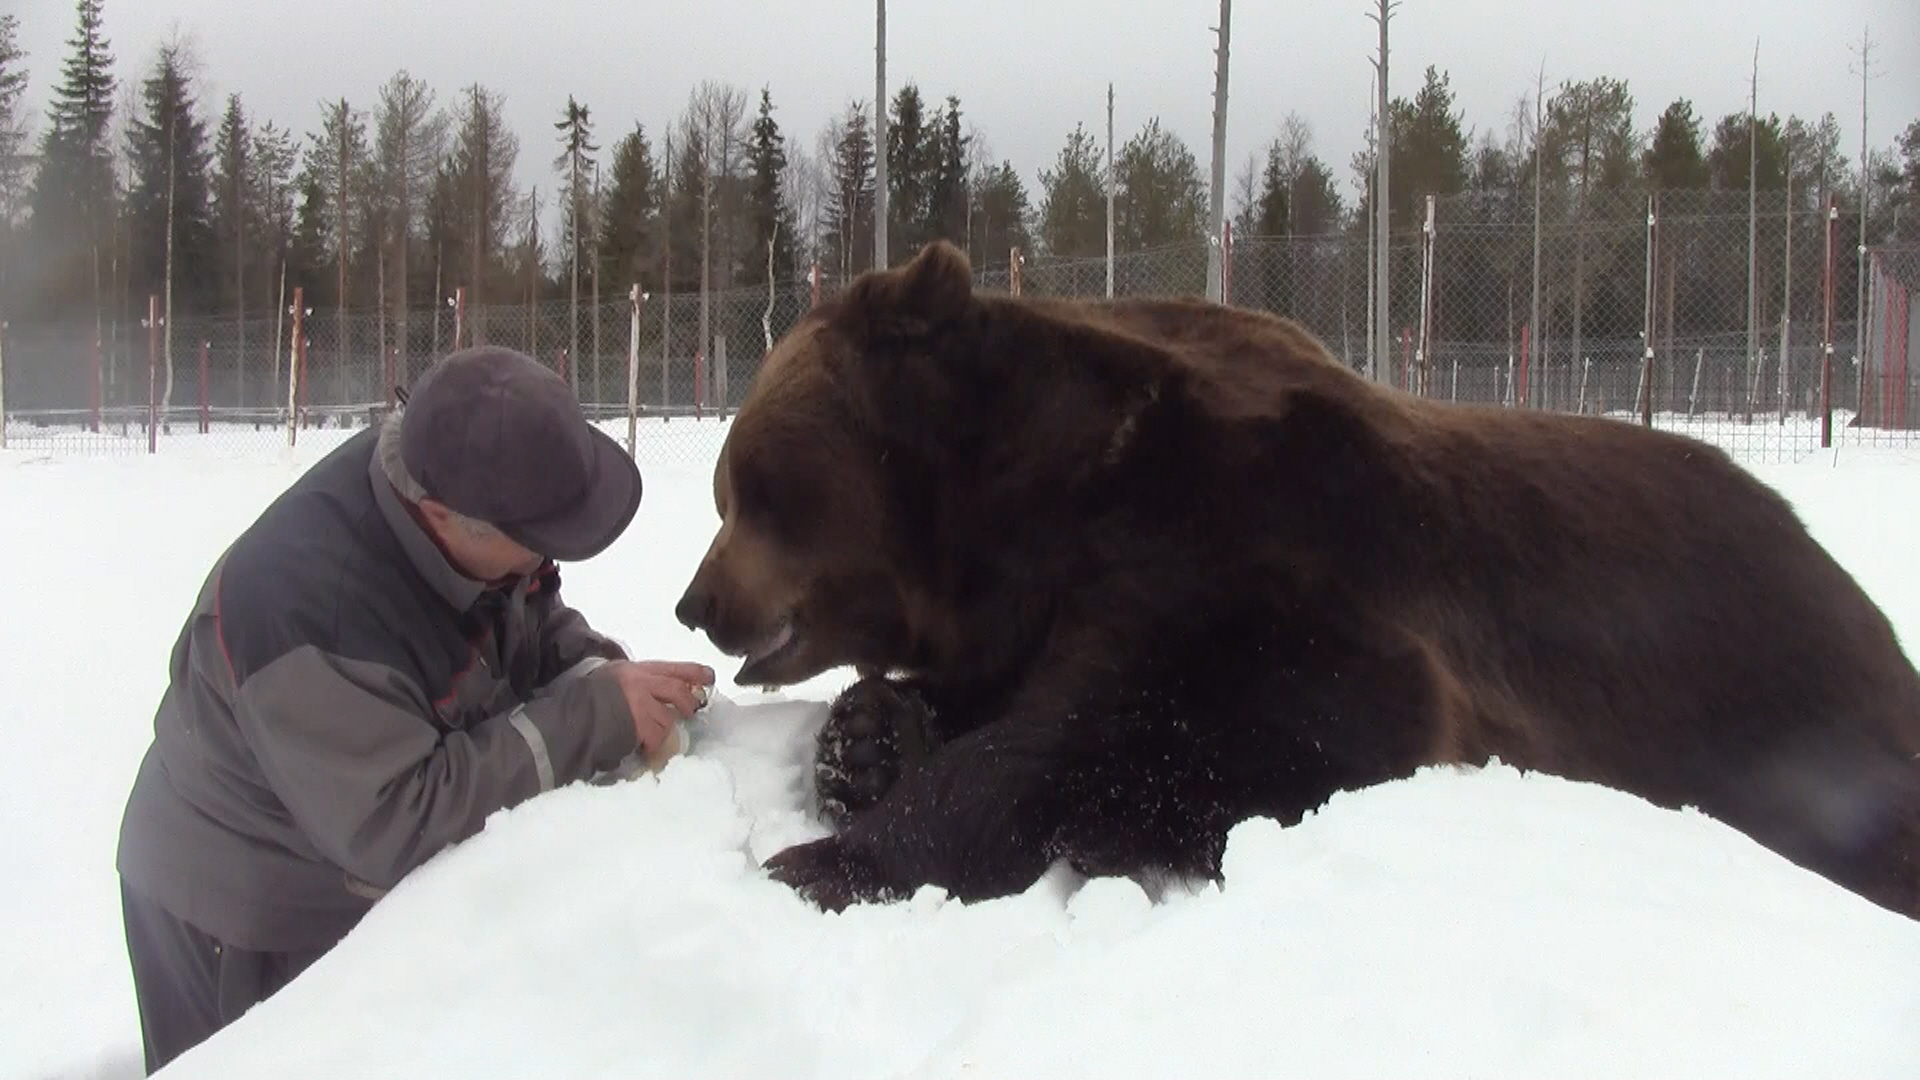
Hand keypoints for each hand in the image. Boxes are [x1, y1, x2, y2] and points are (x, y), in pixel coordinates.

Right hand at [597, 660, 715, 753]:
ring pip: (667, 717)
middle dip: (688, 703)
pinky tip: (644, 748)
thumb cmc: (586, 703)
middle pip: (676, 689)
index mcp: (632, 669)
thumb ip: (637, 683)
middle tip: (690, 712)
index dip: (693, 672)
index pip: (670, 667)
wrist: (568, 720)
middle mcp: (637, 681)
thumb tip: (666, 694)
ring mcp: (638, 702)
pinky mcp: (636, 723)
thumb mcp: (611, 681)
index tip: (709, 677)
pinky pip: (656, 736)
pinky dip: (653, 746)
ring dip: (663, 731)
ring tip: (650, 736)